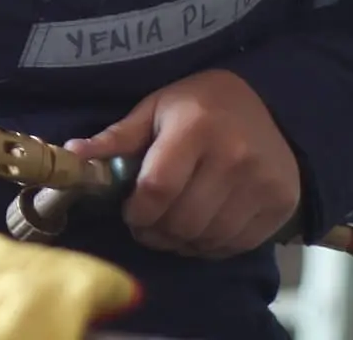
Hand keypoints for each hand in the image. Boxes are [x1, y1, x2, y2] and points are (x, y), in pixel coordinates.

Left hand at [66, 69, 300, 258]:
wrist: (266, 104)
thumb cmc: (198, 106)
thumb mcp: (155, 108)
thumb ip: (117, 137)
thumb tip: (72, 154)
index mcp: (195, 128)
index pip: (157, 188)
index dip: (136, 210)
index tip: (129, 211)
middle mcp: (233, 156)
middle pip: (181, 220)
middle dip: (154, 231)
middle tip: (147, 224)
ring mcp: (261, 183)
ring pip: (207, 238)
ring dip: (180, 243)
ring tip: (170, 227)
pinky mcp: (280, 204)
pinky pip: (235, 245)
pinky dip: (209, 246)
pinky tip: (199, 230)